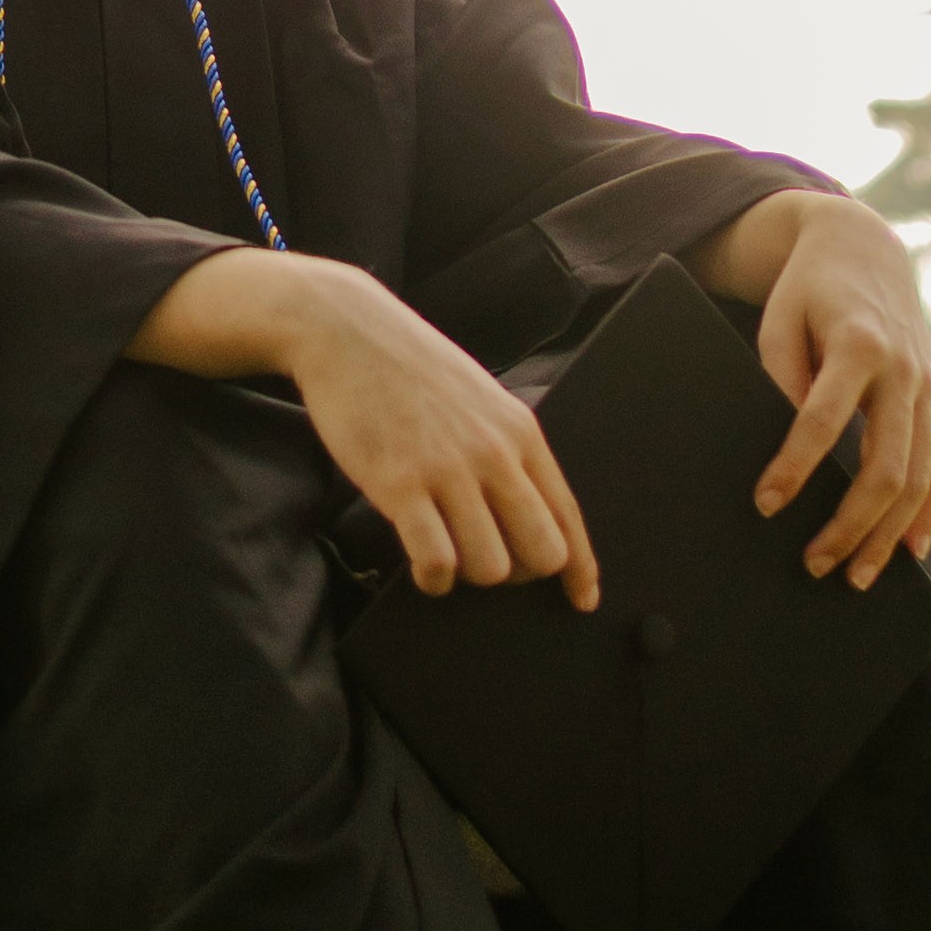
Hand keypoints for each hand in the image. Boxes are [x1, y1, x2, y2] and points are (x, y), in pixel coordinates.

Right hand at [128, 250, 599, 606]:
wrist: (347, 331)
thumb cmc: (412, 368)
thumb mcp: (481, 399)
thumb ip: (507, 449)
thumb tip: (527, 510)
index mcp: (520, 432)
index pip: (568, 516)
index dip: (581, 568)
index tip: (582, 599)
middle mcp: (494, 454)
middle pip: (542, 552)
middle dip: (521, 573)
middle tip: (490, 563)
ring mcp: (448, 470)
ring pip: (491, 567)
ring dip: (470, 575)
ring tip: (446, 554)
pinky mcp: (400, 484)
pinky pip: (437, 561)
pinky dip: (434, 578)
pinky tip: (422, 566)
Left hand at [701, 197, 930, 589]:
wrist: (863, 249)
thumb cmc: (807, 289)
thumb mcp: (779, 318)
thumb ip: (781, 375)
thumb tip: (784, 444)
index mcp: (858, 343)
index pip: (822, 418)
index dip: (794, 467)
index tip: (765, 504)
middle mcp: (903, 370)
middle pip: (885, 464)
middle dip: (851, 523)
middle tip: (813, 564)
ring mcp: (927, 388)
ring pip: (919, 477)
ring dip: (888, 534)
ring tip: (854, 576)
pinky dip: (928, 513)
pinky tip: (909, 552)